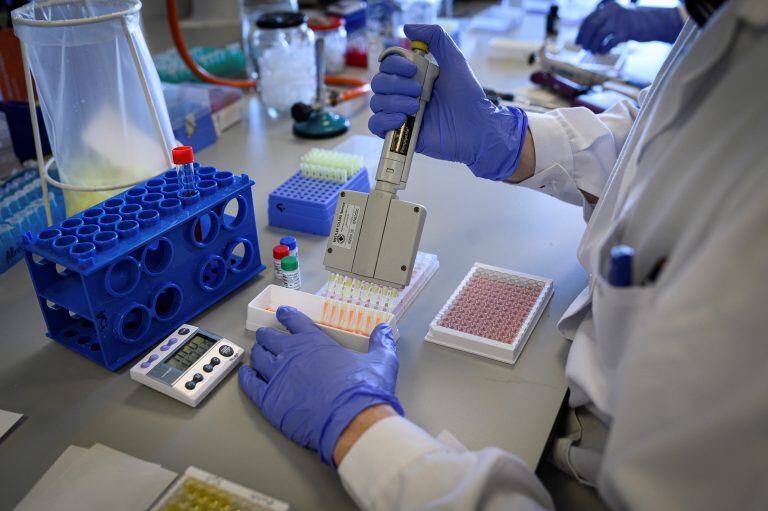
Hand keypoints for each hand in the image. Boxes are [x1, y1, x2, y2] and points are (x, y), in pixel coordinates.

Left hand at [238, 306, 402, 465]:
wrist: (353, 422)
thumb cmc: (365, 390)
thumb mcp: (381, 361)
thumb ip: (380, 343)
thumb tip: (384, 330)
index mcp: (314, 341)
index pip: (294, 321)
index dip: (287, 315)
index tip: (282, 314)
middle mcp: (292, 354)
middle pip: (270, 338)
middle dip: (268, 336)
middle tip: (268, 338)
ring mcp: (278, 376)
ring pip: (258, 358)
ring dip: (258, 354)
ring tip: (258, 354)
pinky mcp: (270, 400)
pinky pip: (250, 384)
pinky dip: (246, 377)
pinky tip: (246, 375)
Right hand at [368, 24, 527, 180]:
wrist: (476, 127)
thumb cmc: (468, 96)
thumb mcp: (454, 60)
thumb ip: (436, 38)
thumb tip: (407, 28)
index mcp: (413, 77)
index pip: (388, 65)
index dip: (395, 64)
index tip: (413, 69)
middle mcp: (404, 94)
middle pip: (378, 83)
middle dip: (395, 84)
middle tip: (419, 91)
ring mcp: (401, 114)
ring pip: (377, 103)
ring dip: (394, 102)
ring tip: (416, 107)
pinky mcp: (401, 134)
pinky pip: (376, 126)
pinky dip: (384, 120)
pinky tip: (402, 119)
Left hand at [576, 2, 683, 53]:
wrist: (650, 24)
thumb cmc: (629, 24)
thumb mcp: (614, 19)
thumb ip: (601, 24)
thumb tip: (582, 38)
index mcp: (607, 7)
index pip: (588, 19)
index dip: (580, 32)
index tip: (577, 42)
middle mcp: (612, 12)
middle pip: (591, 26)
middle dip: (585, 39)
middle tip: (584, 48)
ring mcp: (619, 22)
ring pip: (598, 36)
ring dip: (593, 46)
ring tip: (594, 51)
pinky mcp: (625, 33)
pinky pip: (609, 44)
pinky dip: (603, 50)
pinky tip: (603, 52)